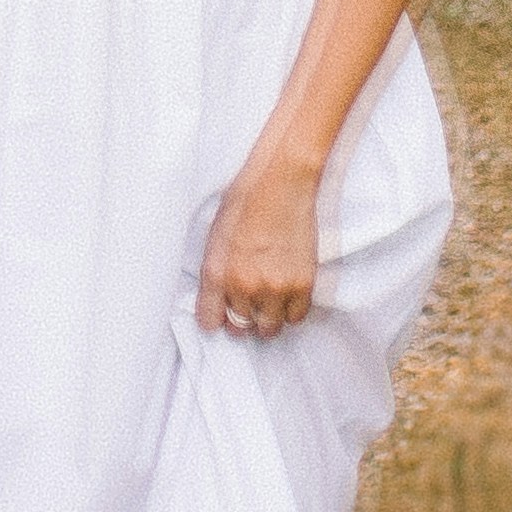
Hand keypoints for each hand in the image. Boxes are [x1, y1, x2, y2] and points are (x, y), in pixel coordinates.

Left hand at [197, 161, 317, 338]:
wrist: (281, 182)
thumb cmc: (245, 201)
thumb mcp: (216, 237)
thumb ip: (215, 274)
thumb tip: (219, 299)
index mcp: (217, 274)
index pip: (209, 322)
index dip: (216, 318)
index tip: (222, 312)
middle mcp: (244, 287)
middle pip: (241, 328)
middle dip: (242, 318)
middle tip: (249, 302)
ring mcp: (275, 288)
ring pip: (269, 328)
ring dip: (268, 318)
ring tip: (269, 299)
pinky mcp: (302, 284)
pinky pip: (296, 318)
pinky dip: (291, 311)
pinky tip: (287, 295)